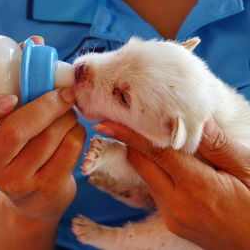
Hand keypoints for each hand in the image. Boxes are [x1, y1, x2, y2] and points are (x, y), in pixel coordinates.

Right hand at [0, 46, 85, 222]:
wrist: (32, 197)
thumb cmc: (18, 147)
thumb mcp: (5, 123)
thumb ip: (14, 84)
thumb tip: (33, 43)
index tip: (9, 97)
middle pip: (15, 131)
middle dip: (47, 104)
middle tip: (63, 93)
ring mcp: (16, 182)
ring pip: (48, 138)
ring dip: (66, 116)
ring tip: (68, 111)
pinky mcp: (45, 189)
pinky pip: (69, 150)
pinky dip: (77, 131)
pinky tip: (73, 129)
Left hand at [93, 119, 249, 249]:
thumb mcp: (246, 169)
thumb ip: (217, 144)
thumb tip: (196, 117)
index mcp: (197, 186)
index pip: (154, 153)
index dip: (128, 135)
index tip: (105, 123)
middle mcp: (177, 204)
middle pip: (141, 165)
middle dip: (133, 144)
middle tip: (128, 125)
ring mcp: (173, 216)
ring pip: (147, 178)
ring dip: (147, 160)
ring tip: (157, 143)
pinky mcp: (173, 223)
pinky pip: (156, 193)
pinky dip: (158, 176)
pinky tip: (174, 168)